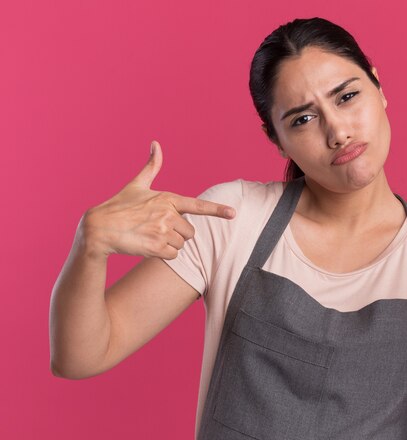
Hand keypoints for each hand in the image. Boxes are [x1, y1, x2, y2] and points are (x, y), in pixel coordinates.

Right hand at [81, 140, 235, 259]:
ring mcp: (163, 231)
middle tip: (156, 229)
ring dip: (169, 244)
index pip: (198, 206)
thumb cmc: (119, 206)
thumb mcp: (137, 185)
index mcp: (168, 198)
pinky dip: (163, 254)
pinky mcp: (157, 247)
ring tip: (149, 236)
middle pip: (190, 232)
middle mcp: (168, 214)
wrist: (99, 228)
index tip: (233, 214)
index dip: (217, 210)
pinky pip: (173, 255)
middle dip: (177, 234)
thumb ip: (152, 166)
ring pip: (181, 244)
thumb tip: (156, 143)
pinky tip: (148, 246)